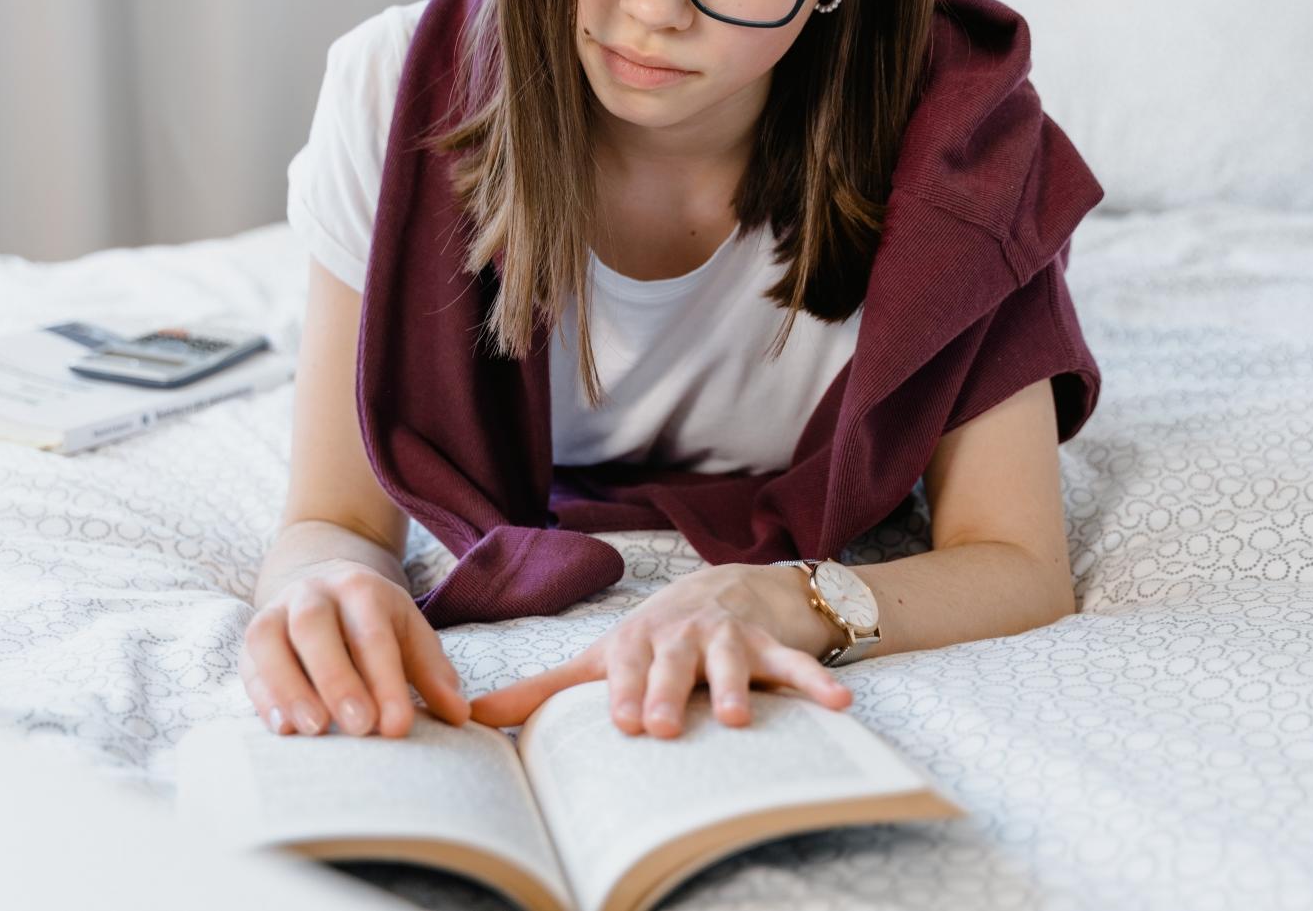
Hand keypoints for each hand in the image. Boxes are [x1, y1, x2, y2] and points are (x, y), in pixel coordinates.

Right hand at [240, 562, 469, 737]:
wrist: (321, 580)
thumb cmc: (373, 620)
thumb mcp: (408, 633)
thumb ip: (432, 673)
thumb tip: (460, 714)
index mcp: (361, 589)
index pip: (373, 635)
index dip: (386, 681)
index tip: (398, 726)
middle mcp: (314, 593)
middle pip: (316, 628)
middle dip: (337, 678)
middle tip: (359, 727)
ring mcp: (277, 610)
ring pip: (271, 640)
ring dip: (290, 687)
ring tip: (315, 730)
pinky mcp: (252, 637)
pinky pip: (249, 662)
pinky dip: (263, 696)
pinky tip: (282, 731)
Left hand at [466, 564, 852, 737]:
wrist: (728, 587)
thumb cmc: (653, 637)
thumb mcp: (601, 658)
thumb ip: (542, 691)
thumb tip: (473, 717)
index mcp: (637, 642)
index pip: (626, 665)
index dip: (623, 690)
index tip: (621, 720)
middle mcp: (681, 636)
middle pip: (674, 662)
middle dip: (669, 691)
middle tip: (663, 726)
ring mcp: (729, 639)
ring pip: (732, 661)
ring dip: (736, 685)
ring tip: (738, 717)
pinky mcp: (771, 645)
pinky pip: (795, 665)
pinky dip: (817, 683)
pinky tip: (839, 705)